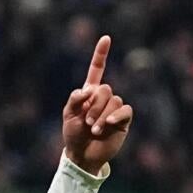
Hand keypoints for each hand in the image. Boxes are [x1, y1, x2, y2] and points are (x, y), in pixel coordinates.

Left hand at [62, 35, 132, 174]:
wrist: (82, 154)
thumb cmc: (73, 135)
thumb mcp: (68, 115)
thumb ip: (74, 99)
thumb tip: (89, 90)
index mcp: (89, 93)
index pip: (97, 69)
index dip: (101, 54)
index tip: (106, 38)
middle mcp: (103, 98)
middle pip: (105, 89)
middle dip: (94, 106)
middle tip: (87, 122)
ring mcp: (114, 108)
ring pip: (114, 100)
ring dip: (102, 115)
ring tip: (94, 129)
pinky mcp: (123, 120)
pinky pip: (125, 110)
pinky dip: (116, 116)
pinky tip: (109, 125)